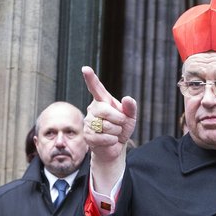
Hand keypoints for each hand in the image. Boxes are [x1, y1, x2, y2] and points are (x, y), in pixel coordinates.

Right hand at [81, 67, 136, 193]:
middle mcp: (93, 109)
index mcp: (103, 101)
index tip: (85, 69)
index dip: (91, 78)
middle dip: (118, 118)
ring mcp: (88, 122)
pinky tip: (111, 140)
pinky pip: (102, 137)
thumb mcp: (130, 117)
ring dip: (116, 131)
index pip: (96, 88)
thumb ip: (131, 107)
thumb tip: (127, 98)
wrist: (116, 146)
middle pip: (104, 110)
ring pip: (104, 126)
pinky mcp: (87, 136)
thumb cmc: (122, 127)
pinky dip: (111, 140)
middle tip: (121, 123)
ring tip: (114, 133)